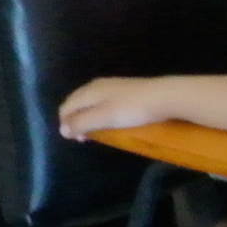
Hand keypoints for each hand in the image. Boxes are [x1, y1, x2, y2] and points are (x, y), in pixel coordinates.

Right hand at [59, 76, 174, 138]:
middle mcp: (96, 86)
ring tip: (96, 132)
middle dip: (75, 121)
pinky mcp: (124, 90)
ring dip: (87, 118)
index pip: (66, 107)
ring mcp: (111, 86)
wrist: (164, 97)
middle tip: (84, 138)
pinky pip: (102, 102)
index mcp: (88, 91)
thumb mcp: (103, 118)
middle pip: (76, 103)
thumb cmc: (131, 109)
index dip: (65, 124)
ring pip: (90, 103)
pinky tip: (110, 121)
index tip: (76, 140)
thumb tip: (62, 130)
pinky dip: (99, 114)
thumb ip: (81, 123)